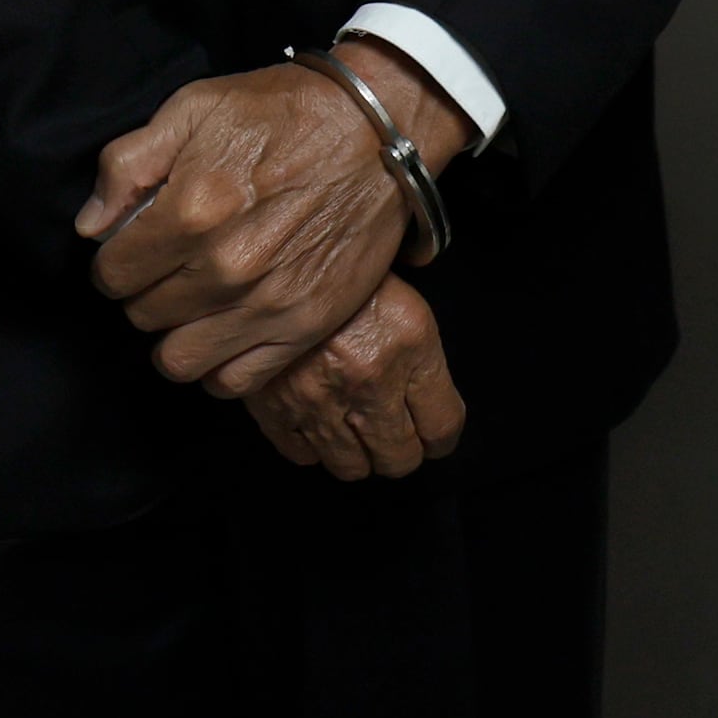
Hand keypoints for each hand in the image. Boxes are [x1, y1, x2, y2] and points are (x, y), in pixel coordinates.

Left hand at [78, 52, 463, 393]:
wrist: (374, 131)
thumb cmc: (280, 113)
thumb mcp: (193, 107)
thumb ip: (128, 164)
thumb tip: (92, 226)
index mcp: (189, 210)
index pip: (111, 273)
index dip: (114, 259)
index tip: (132, 246)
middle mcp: (224, 268)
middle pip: (142, 315)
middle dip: (143, 291)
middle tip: (166, 267)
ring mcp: (266, 305)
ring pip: (178, 360)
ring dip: (173, 334)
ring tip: (189, 304)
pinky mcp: (303, 327)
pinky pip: (233, 381)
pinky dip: (217, 364)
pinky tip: (223, 329)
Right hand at [244, 275, 465, 478]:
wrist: (274, 250)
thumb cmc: (342, 269)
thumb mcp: (400, 296)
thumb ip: (421, 354)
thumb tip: (431, 410)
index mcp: (409, 344)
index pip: (443, 426)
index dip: (441, 437)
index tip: (435, 435)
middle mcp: (368, 379)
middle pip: (400, 458)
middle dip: (402, 451)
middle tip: (396, 434)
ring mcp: (319, 398)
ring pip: (352, 467)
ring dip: (359, 455)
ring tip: (356, 432)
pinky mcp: (275, 407)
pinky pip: (304, 455)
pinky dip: (313, 447)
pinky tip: (318, 422)